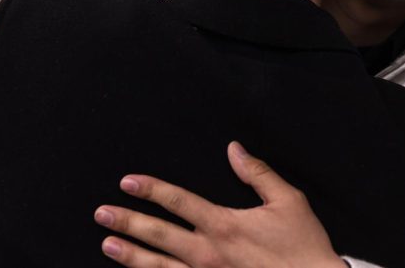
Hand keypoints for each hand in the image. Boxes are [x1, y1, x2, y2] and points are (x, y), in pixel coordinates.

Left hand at [94, 141, 346, 267]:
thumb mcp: (288, 201)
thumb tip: (234, 149)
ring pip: (159, 267)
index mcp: (224, 225)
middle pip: (159, 235)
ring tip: (108, 246)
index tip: (127, 182)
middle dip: (127, 222)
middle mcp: (208, 253)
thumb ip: (257, 174)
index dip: (151, 190)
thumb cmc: (303, 246)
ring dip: (131, 256)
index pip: (178, 202)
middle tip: (101, 214)